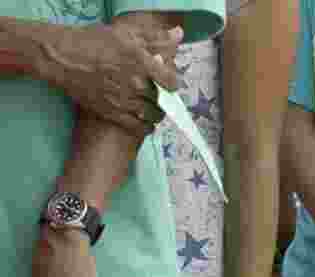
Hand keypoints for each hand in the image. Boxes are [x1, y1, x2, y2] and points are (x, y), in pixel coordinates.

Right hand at [40, 22, 182, 133]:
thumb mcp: (124, 33)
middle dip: (164, 98)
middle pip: (162, 99)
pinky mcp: (112, 113)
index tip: (169, 82)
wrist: (60, 58)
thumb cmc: (91, 42)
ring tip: (155, 109)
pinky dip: (146, 127)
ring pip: (152, 114)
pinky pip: (137, 126)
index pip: (171, 81)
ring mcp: (123, 100)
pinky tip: (146, 123)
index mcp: (141, 63)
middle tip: (161, 96)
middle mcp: (135, 84)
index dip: (172, 82)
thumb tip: (177, 35)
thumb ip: (154, 38)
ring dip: (157, 113)